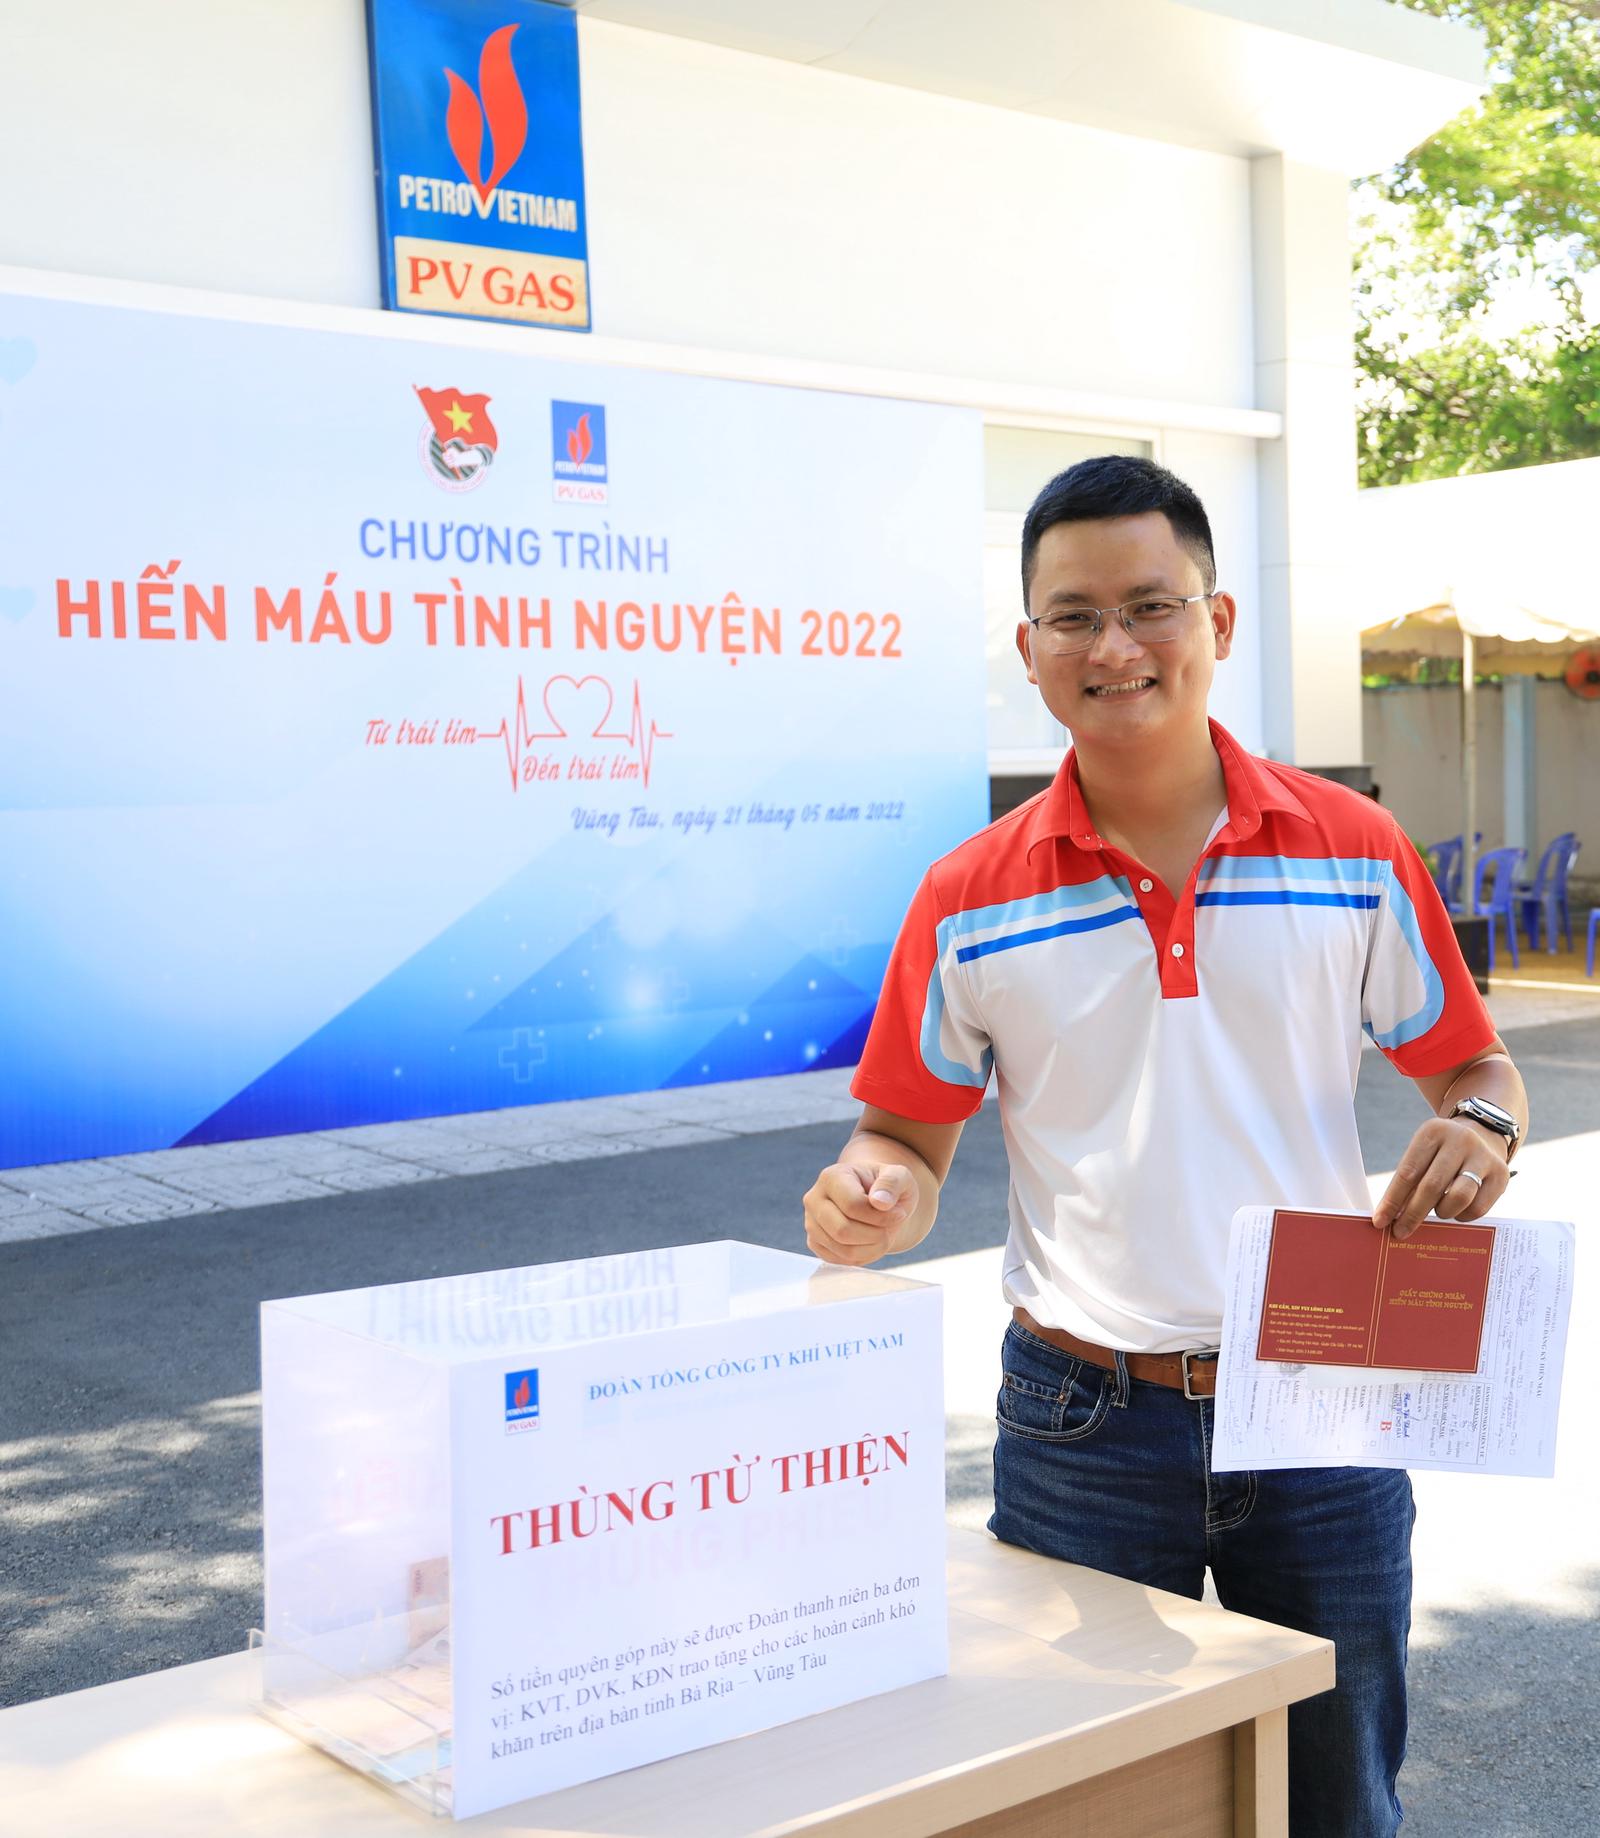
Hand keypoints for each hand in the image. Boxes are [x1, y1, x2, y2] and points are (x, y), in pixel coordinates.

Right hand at [803, 1161, 921, 1265]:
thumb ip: (892, 1183)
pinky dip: (863, 1257)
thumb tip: (879, 1202)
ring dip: (873, 1247)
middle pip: (843, 1231)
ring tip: (883, 1234)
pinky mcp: (815, 1243)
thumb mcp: (899, 1176)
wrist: (875, 1200)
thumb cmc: (886, 1188)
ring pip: (843, 1250)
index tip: (899, 1213)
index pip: (853, 1206)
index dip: (881, 1216)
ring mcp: (811, 1223)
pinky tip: (871, 1242)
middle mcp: (814, 1199)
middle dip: (875, 1234)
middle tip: (890, 1227)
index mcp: (831, 1177)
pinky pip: (841, 1261)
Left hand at [1372, 1117, 1509, 1238]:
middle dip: (1413, 1214)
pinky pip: (1478, 1208)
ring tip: (1437, 1212)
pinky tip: (1457, 1210)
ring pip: (1459, 1197)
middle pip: (1432, 1186)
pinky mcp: (1501, 1174)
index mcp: (1433, 1131)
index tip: (1380, 1221)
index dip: (1392, 1200)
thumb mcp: (1424, 1153)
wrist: (1483, 1134)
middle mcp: (1460, 1140)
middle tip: (1400, 1232)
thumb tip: (1391, 1217)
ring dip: (1442, 1212)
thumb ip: (1410, 1181)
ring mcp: (1483, 1157)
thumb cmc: (1442, 1152)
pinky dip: (1462, 1215)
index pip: (1408, 1172)